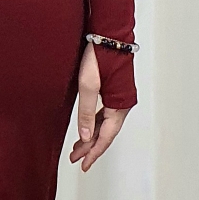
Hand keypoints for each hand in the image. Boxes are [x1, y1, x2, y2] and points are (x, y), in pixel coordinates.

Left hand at [69, 42, 128, 171]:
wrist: (108, 34)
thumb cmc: (100, 55)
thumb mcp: (88, 85)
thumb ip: (86, 112)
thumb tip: (84, 136)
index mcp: (120, 106)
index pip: (106, 137)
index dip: (94, 153)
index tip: (83, 165)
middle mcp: (123, 105)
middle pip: (106, 133)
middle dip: (91, 147)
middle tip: (75, 158)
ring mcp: (120, 98)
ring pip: (105, 124)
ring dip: (92, 135)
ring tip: (78, 147)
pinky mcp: (114, 91)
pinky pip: (105, 113)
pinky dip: (95, 123)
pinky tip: (86, 128)